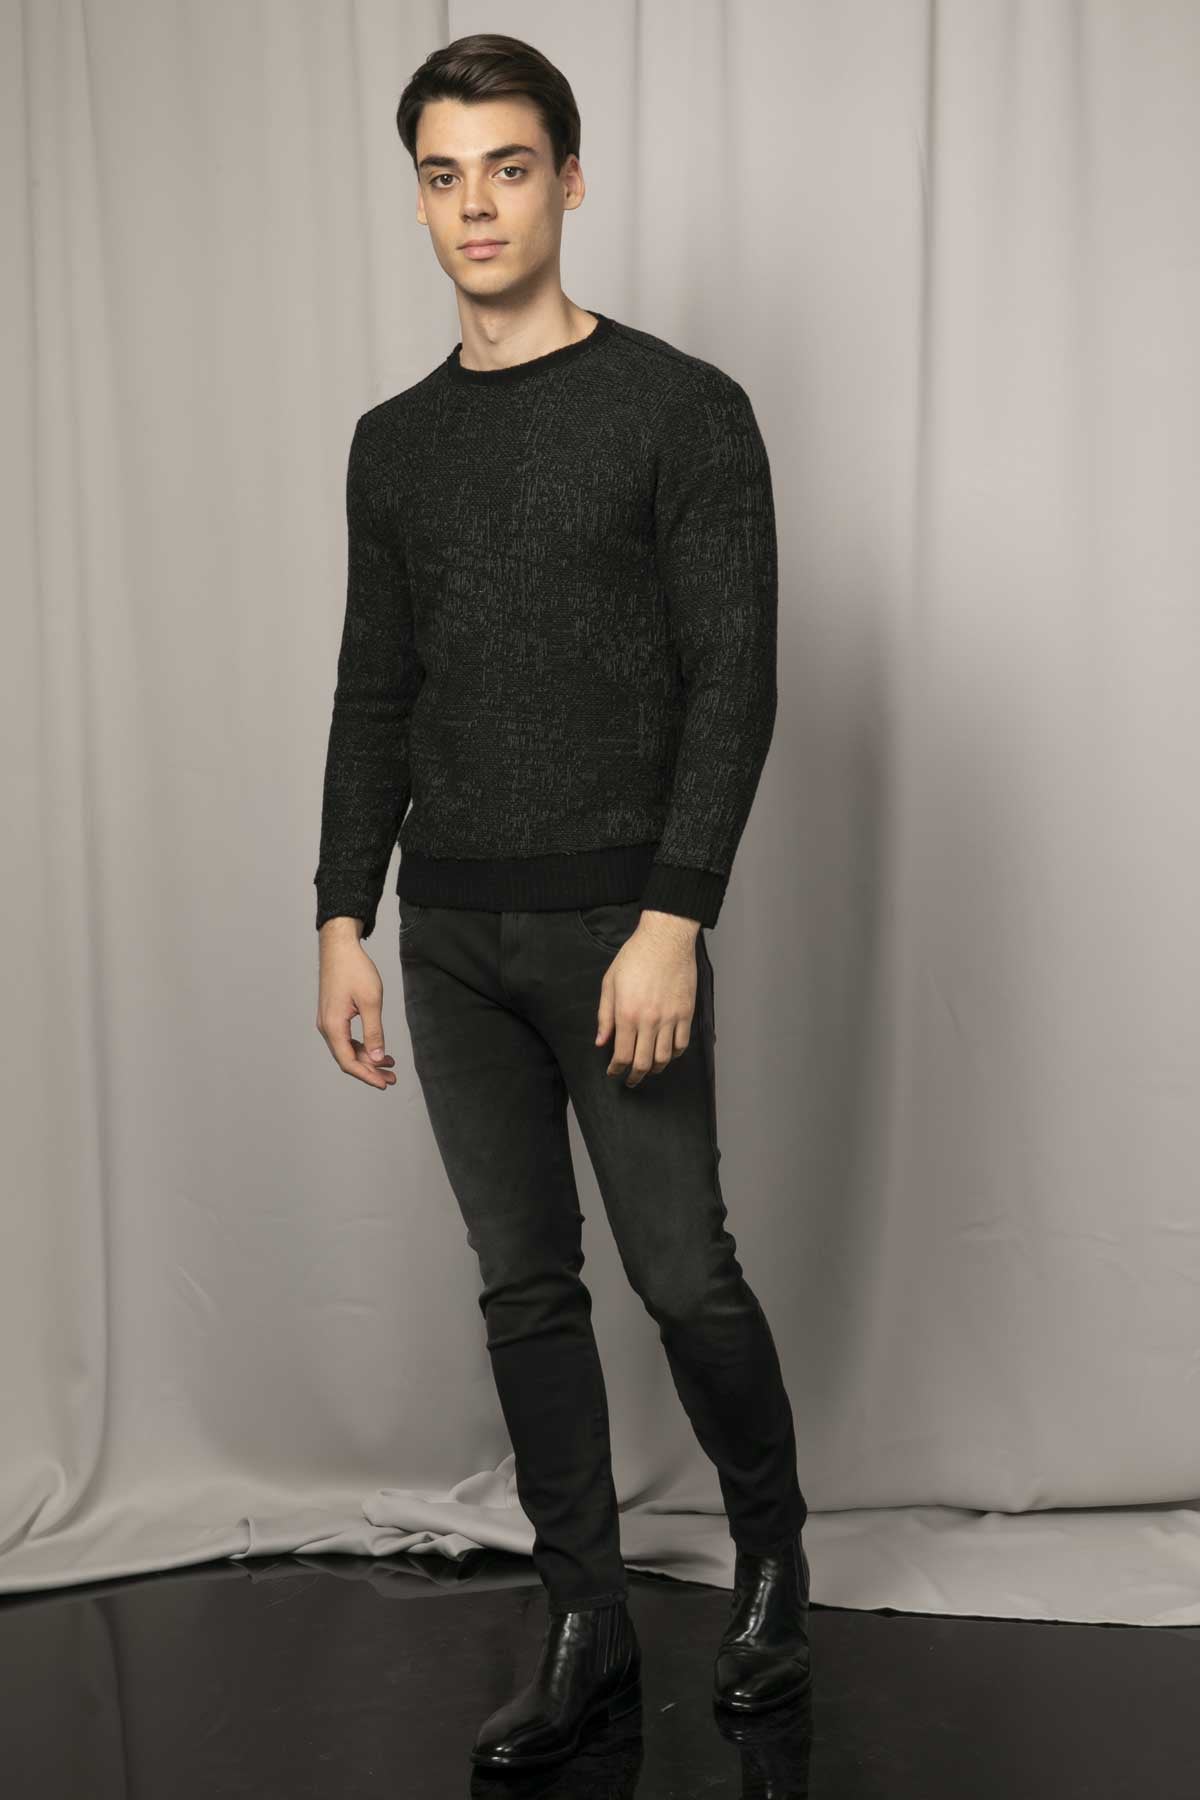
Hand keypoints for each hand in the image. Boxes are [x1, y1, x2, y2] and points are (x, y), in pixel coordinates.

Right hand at [316, 920, 396, 1090]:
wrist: (339, 947)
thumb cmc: (354, 970)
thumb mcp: (370, 1001)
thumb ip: (374, 1032)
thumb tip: (378, 1058)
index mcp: (333, 1026)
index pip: (349, 1062)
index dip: (367, 1076)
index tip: (385, 1084)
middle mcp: (326, 1027)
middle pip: (347, 1059)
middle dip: (370, 1070)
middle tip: (392, 1078)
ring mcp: (328, 1021)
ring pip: (347, 1049)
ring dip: (367, 1059)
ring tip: (389, 1064)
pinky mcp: (332, 1015)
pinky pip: (346, 1038)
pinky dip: (362, 1046)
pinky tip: (377, 1048)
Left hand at [595, 910, 701, 1086]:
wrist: (665, 939)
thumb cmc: (635, 957)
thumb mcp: (610, 983)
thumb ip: (605, 1016)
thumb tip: (601, 1042)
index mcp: (627, 1013)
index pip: (621, 1055)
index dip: (616, 1069)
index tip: (613, 1072)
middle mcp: (649, 1020)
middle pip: (643, 1062)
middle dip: (635, 1076)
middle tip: (630, 1079)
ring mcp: (670, 1018)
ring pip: (665, 1057)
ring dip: (655, 1068)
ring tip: (649, 1069)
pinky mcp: (686, 1013)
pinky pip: (682, 1043)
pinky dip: (674, 1054)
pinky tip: (667, 1053)